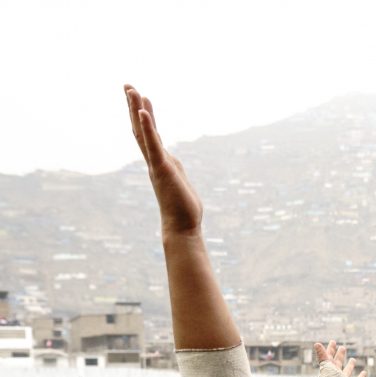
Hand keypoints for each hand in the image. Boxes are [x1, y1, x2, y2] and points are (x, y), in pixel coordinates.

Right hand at [125, 85, 201, 235]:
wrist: (182, 226)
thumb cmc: (183, 208)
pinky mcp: (162, 168)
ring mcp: (157, 164)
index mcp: (160, 162)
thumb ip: (173, 169)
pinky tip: (143, 111)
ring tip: (132, 90)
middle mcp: (154, 160)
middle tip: (127, 85)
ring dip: (138, 110)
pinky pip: (153, 144)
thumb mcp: (179, 181)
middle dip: (134, 106)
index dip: (143, 115)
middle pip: (140, 128)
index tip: (139, 97)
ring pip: (143, 132)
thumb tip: (172, 164)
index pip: (148, 134)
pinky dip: (148, 127)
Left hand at [314, 340, 367, 376]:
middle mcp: (336, 375)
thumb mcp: (326, 366)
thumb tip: (316, 343)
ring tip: (353, 359)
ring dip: (350, 365)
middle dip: (339, 355)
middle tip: (342, 347)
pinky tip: (364, 372)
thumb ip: (322, 355)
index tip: (333, 341)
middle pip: (337, 363)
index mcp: (329, 370)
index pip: (329, 357)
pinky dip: (361, 376)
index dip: (330, 349)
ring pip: (347, 371)